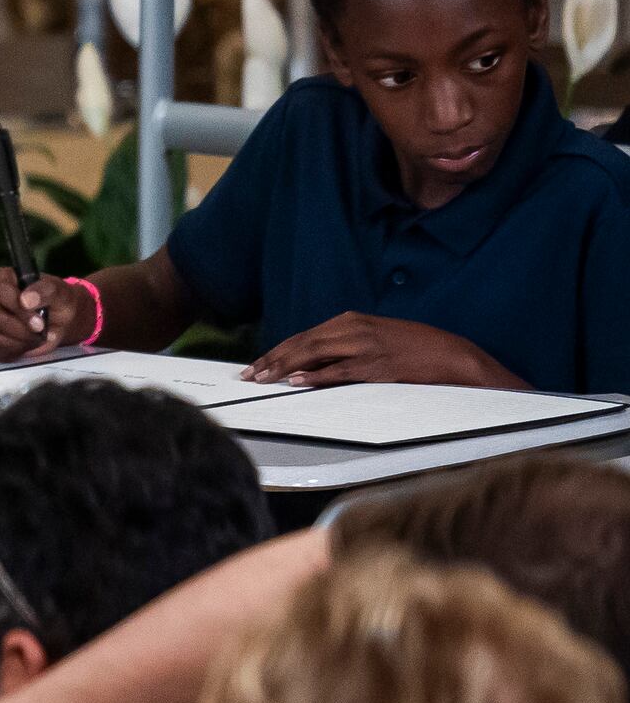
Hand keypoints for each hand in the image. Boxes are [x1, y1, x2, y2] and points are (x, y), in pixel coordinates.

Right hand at [0, 264, 86, 361]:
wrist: (58, 319)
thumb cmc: (56, 300)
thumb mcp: (58, 291)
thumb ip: (44, 291)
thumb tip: (26, 300)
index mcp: (0, 278)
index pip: (1, 293)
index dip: (19, 310)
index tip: (39, 323)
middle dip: (22, 331)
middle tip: (40, 333)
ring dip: (20, 342)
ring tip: (35, 337)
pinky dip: (14, 350)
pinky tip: (25, 343)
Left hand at [246, 313, 517, 390]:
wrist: (453, 355)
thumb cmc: (412, 350)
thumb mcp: (373, 340)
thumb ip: (342, 349)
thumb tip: (307, 368)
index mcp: (351, 321)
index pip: (303, 337)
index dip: (276, 351)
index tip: (255, 365)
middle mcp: (354, 329)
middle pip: (303, 343)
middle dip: (272, 360)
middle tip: (249, 375)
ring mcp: (366, 346)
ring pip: (316, 354)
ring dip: (286, 367)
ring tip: (263, 379)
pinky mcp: (379, 365)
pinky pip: (342, 371)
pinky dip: (318, 376)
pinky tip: (298, 382)